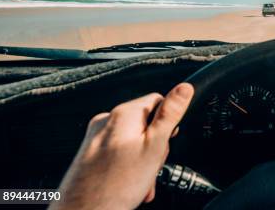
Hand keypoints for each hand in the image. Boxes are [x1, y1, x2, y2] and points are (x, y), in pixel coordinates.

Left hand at [50, 83, 193, 209]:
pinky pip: (118, 153)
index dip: (167, 123)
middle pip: (145, 123)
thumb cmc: (115, 186)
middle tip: (151, 165)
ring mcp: (96, 138)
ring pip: (133, 141)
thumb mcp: (154, 146)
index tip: (166, 141)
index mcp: (123, 114)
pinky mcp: (90, 154)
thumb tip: (184, 89)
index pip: (157, 101)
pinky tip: (129, 184)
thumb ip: (170, 115)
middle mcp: (106, 121)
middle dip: (154, 146)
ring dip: (142, 160)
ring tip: (140, 180)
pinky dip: (128, 167)